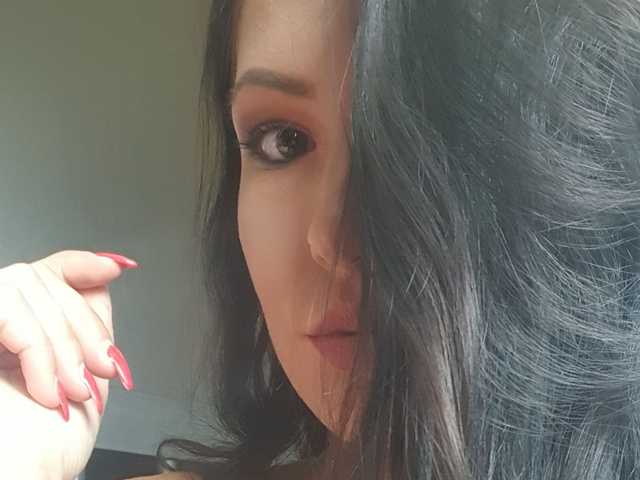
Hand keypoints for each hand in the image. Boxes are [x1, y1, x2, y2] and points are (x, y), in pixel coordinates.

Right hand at [0, 250, 137, 478]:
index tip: (115, 268)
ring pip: (26, 291)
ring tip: (74, 391)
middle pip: (43, 279)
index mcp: (17, 328)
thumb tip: (104, 276)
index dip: (80, 264)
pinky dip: (38, 355)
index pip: (46, 272)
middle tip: (101, 368)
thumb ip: (88, 320)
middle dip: (83, 325)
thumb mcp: (82, 370)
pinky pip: (10, 319)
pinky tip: (48, 393)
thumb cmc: (45, 447)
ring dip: (63, 346)